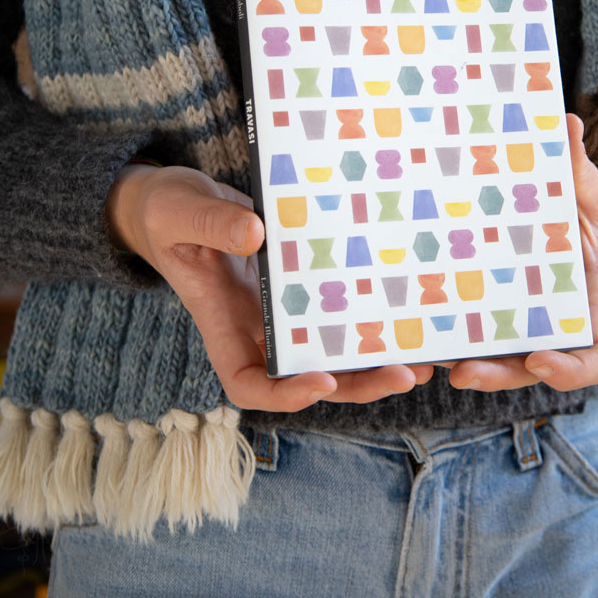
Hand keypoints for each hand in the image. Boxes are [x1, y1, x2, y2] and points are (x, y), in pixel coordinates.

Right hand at [105, 164, 433, 412]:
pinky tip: (413, 312)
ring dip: (377, 360)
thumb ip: (212, 224)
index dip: (286, 395)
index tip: (323, 382)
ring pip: (334, 351)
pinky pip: (342, 311)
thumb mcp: (180, 211)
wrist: (180, 203)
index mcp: (223, 324)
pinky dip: (375, 318)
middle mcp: (259, 328)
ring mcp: (286, 312)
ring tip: (428, 358)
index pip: (249, 383)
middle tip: (407, 374)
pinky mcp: (308, 287)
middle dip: (358, 383)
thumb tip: (255, 234)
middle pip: (310, 376)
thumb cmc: (170, 213)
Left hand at [446, 113, 597, 393]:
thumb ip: (579, 169)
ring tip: (430, 362)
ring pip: (505, 360)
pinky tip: (420, 334)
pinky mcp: (508, 312)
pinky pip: (487, 335)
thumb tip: (565, 123)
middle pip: (536, 369)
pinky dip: (459, 340)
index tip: (539, 359)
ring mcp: (535, 324)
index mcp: (593, 304)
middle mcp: (563, 324)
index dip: (569, 369)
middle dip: (500, 375)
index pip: (594, 357)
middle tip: (463, 372)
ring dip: (472, 366)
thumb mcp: (595, 195)